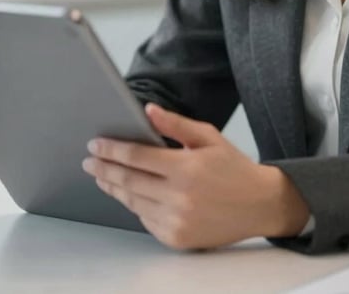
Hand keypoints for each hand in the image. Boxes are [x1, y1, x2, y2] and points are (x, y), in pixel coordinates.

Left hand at [81, 103, 309, 249]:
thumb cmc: (233, 167)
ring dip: (114, 188)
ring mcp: (177, 221)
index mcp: (186, 168)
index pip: (137, 157)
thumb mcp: (208, 137)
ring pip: (133, 202)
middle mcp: (179, 197)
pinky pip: (146, 220)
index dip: (112, 150)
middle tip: (89, 161)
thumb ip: (175, 124)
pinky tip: (127, 194)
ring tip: (102, 176)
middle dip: (105, 169)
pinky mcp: (177, 238)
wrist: (259, 204)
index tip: (95, 144)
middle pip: (129, 181)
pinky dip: (134, 206)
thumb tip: (147, 110)